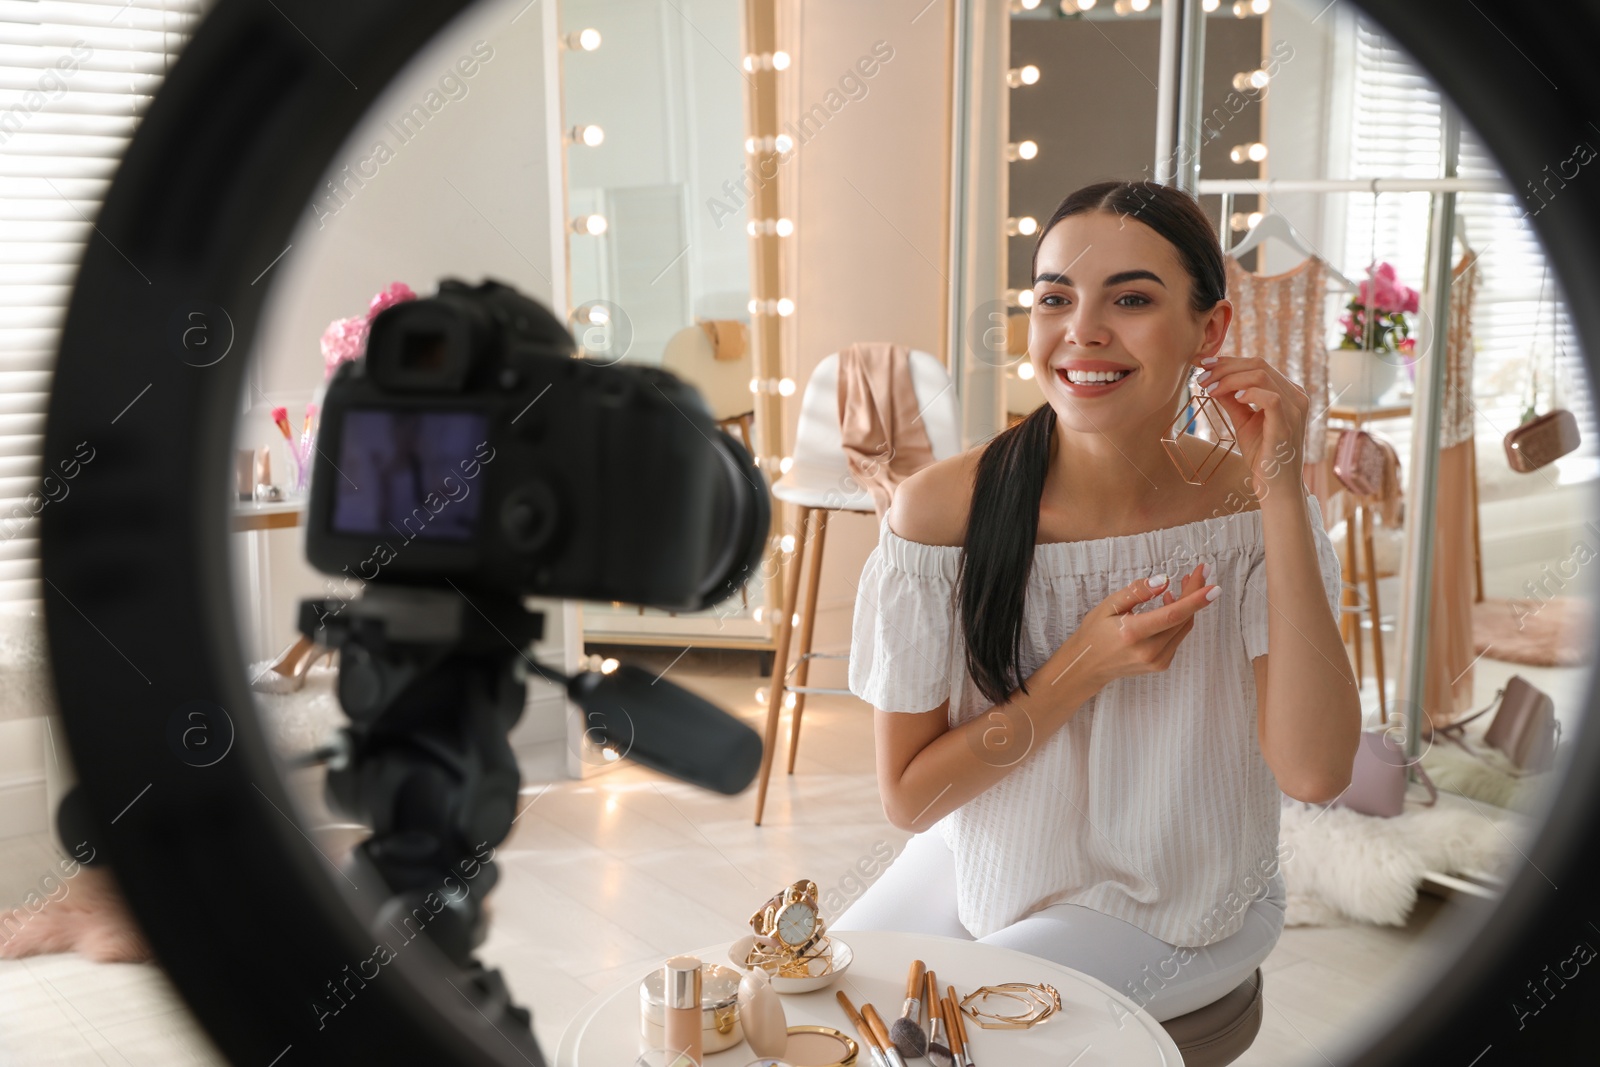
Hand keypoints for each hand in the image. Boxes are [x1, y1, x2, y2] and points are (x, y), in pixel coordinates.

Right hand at [1052, 563, 1216, 691]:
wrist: (1087, 666)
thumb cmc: (1095, 633)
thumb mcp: (1108, 605)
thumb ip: (1136, 592)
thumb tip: (1163, 581)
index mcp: (1133, 633)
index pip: (1172, 615)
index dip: (1195, 599)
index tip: (1214, 586)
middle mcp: (1149, 651)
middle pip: (1183, 619)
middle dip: (1194, 594)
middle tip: (1199, 573)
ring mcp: (1157, 661)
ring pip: (1183, 628)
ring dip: (1188, 605)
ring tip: (1185, 583)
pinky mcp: (1161, 665)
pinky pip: (1177, 637)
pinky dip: (1179, 620)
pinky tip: (1170, 605)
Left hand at [1192, 354, 1307, 497]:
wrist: (1275, 485)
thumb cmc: (1262, 454)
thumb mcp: (1243, 421)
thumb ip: (1232, 400)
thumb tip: (1212, 380)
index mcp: (1288, 391)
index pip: (1258, 364)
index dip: (1228, 362)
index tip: (1202, 366)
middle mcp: (1296, 395)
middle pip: (1258, 364)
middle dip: (1225, 367)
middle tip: (1201, 377)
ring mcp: (1295, 408)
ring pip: (1262, 375)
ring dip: (1230, 379)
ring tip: (1210, 389)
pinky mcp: (1288, 423)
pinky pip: (1271, 397)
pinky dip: (1250, 393)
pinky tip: (1234, 400)